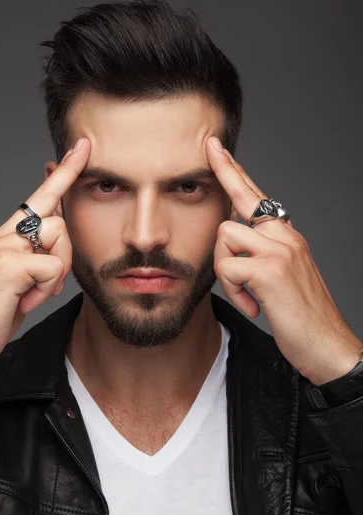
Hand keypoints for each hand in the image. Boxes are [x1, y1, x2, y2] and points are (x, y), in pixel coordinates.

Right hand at [0, 137, 90, 385]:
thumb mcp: (23, 278)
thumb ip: (39, 254)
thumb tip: (60, 239)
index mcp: (8, 235)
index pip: (42, 196)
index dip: (64, 172)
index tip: (83, 147)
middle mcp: (4, 233)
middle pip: (61, 222)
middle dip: (63, 257)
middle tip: (41, 286)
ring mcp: (4, 246)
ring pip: (59, 240)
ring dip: (54, 275)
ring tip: (29, 293)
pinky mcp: (9, 263)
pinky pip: (53, 267)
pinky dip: (45, 289)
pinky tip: (24, 299)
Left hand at [206, 136, 361, 385]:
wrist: (327, 345)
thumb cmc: (303, 316)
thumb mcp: (284, 278)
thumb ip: (262, 255)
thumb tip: (233, 244)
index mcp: (288, 237)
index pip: (257, 196)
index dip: (236, 172)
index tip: (218, 149)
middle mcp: (286, 236)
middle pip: (241, 198)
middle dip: (224, 173)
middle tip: (210, 146)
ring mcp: (280, 250)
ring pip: (225, 236)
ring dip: (225, 271)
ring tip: (247, 296)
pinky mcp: (270, 270)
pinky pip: (228, 267)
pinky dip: (233, 292)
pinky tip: (254, 307)